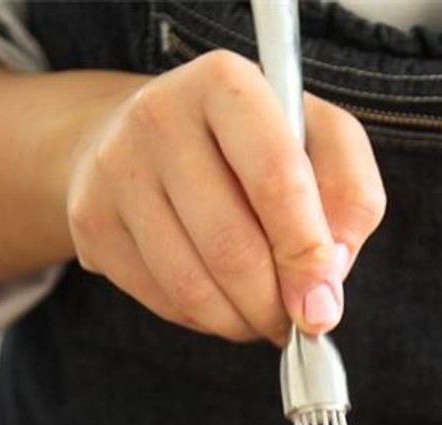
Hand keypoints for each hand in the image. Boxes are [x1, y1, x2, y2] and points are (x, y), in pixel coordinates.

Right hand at [65, 49, 385, 342]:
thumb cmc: (256, 144)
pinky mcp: (91, 219)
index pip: (276, 180)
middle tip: (297, 322)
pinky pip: (161, 299)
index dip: (306, 256)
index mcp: (226, 85)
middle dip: (274, 304)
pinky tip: (222, 303)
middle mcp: (160, 115)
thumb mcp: (322, 144)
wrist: (154, 135)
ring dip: (241, 321)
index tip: (323, 305)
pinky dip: (204, 319)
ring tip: (263, 316)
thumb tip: (328, 278)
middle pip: (230, 246)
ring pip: (191, 285)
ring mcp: (116, 168)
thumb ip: (350, 199)